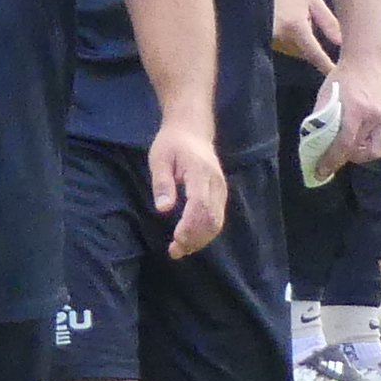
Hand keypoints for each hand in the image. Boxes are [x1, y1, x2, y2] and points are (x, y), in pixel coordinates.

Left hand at [147, 120, 230, 260]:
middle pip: (212, 218)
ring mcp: (221, 189)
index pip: (200, 204)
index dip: (190, 225)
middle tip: (174, 250)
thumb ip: (162, 183)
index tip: (175, 239)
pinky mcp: (220, 194)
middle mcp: (215, 182)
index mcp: (200, 171)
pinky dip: (205, 234)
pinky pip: (217, 219)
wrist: (192, 130)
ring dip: (200, 240)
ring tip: (179, 250)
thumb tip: (163, 209)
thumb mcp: (159, 158)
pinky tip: (189, 241)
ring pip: (217, 222)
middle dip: (194, 238)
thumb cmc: (172, 144)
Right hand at [270, 0, 341, 71]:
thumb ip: (327, 21)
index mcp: (295, 27)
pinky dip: (288, 38)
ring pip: (291, 50)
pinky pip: (281, 44)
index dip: (326, 67)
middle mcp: (280, 37)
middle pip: (302, 54)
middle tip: (317, 33)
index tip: (335, 78)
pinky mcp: (261, 37)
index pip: (314, 54)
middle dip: (312, 49)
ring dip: (299, 43)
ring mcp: (268, 39)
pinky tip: (286, 20)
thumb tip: (341, 42)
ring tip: (295, 18)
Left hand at [331, 58, 380, 168]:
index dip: (331, 161)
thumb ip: (320, 121)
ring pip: (375, 150)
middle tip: (336, 155)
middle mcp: (374, 115)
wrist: (366, 60)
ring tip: (349, 146)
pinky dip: (371, 145)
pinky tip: (361, 139)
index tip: (321, 172)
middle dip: (347, 158)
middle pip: (361, 151)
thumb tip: (313, 145)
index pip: (344, 144)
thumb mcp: (325, 96)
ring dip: (360, 154)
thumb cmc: (342, 78)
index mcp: (355, 109)